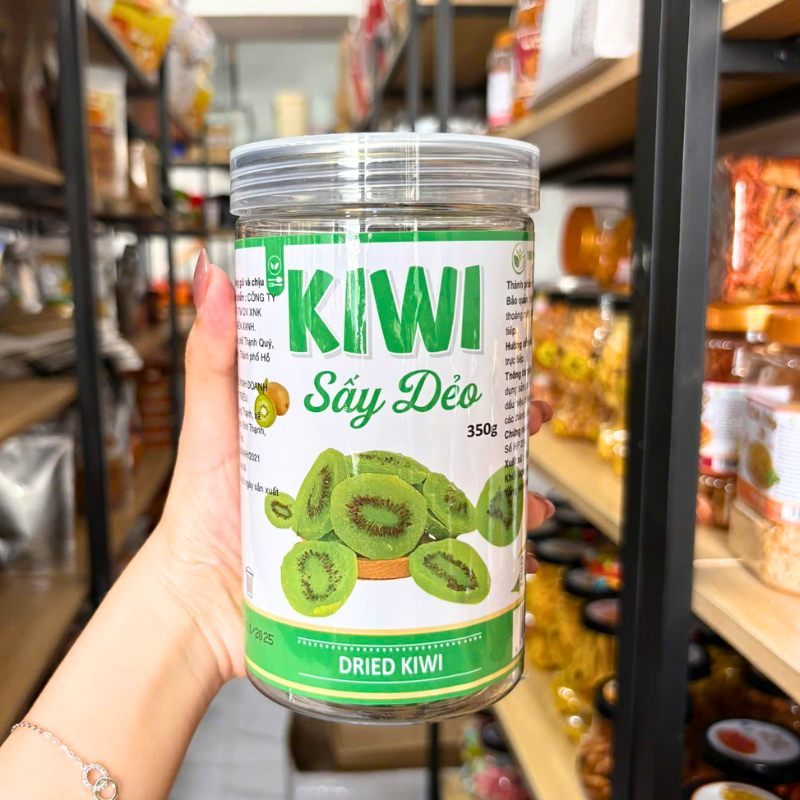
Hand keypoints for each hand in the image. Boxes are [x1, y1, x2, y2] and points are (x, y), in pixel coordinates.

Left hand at [152, 254, 553, 682]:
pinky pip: (449, 565)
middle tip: (533, 417)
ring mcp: (384, 523)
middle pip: (452, 438)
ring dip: (509, 497)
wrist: (199, 604)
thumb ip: (215, 356)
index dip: (461, 367)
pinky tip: (513, 561)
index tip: (499, 351)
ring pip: (463, 500)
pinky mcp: (388, 571)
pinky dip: (488, 562)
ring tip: (531, 503)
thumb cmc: (203, 512)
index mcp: (343, 428)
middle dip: (504, 426)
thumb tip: (213, 273)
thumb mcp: (217, 425)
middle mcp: (372, 471)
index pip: (413, 386)